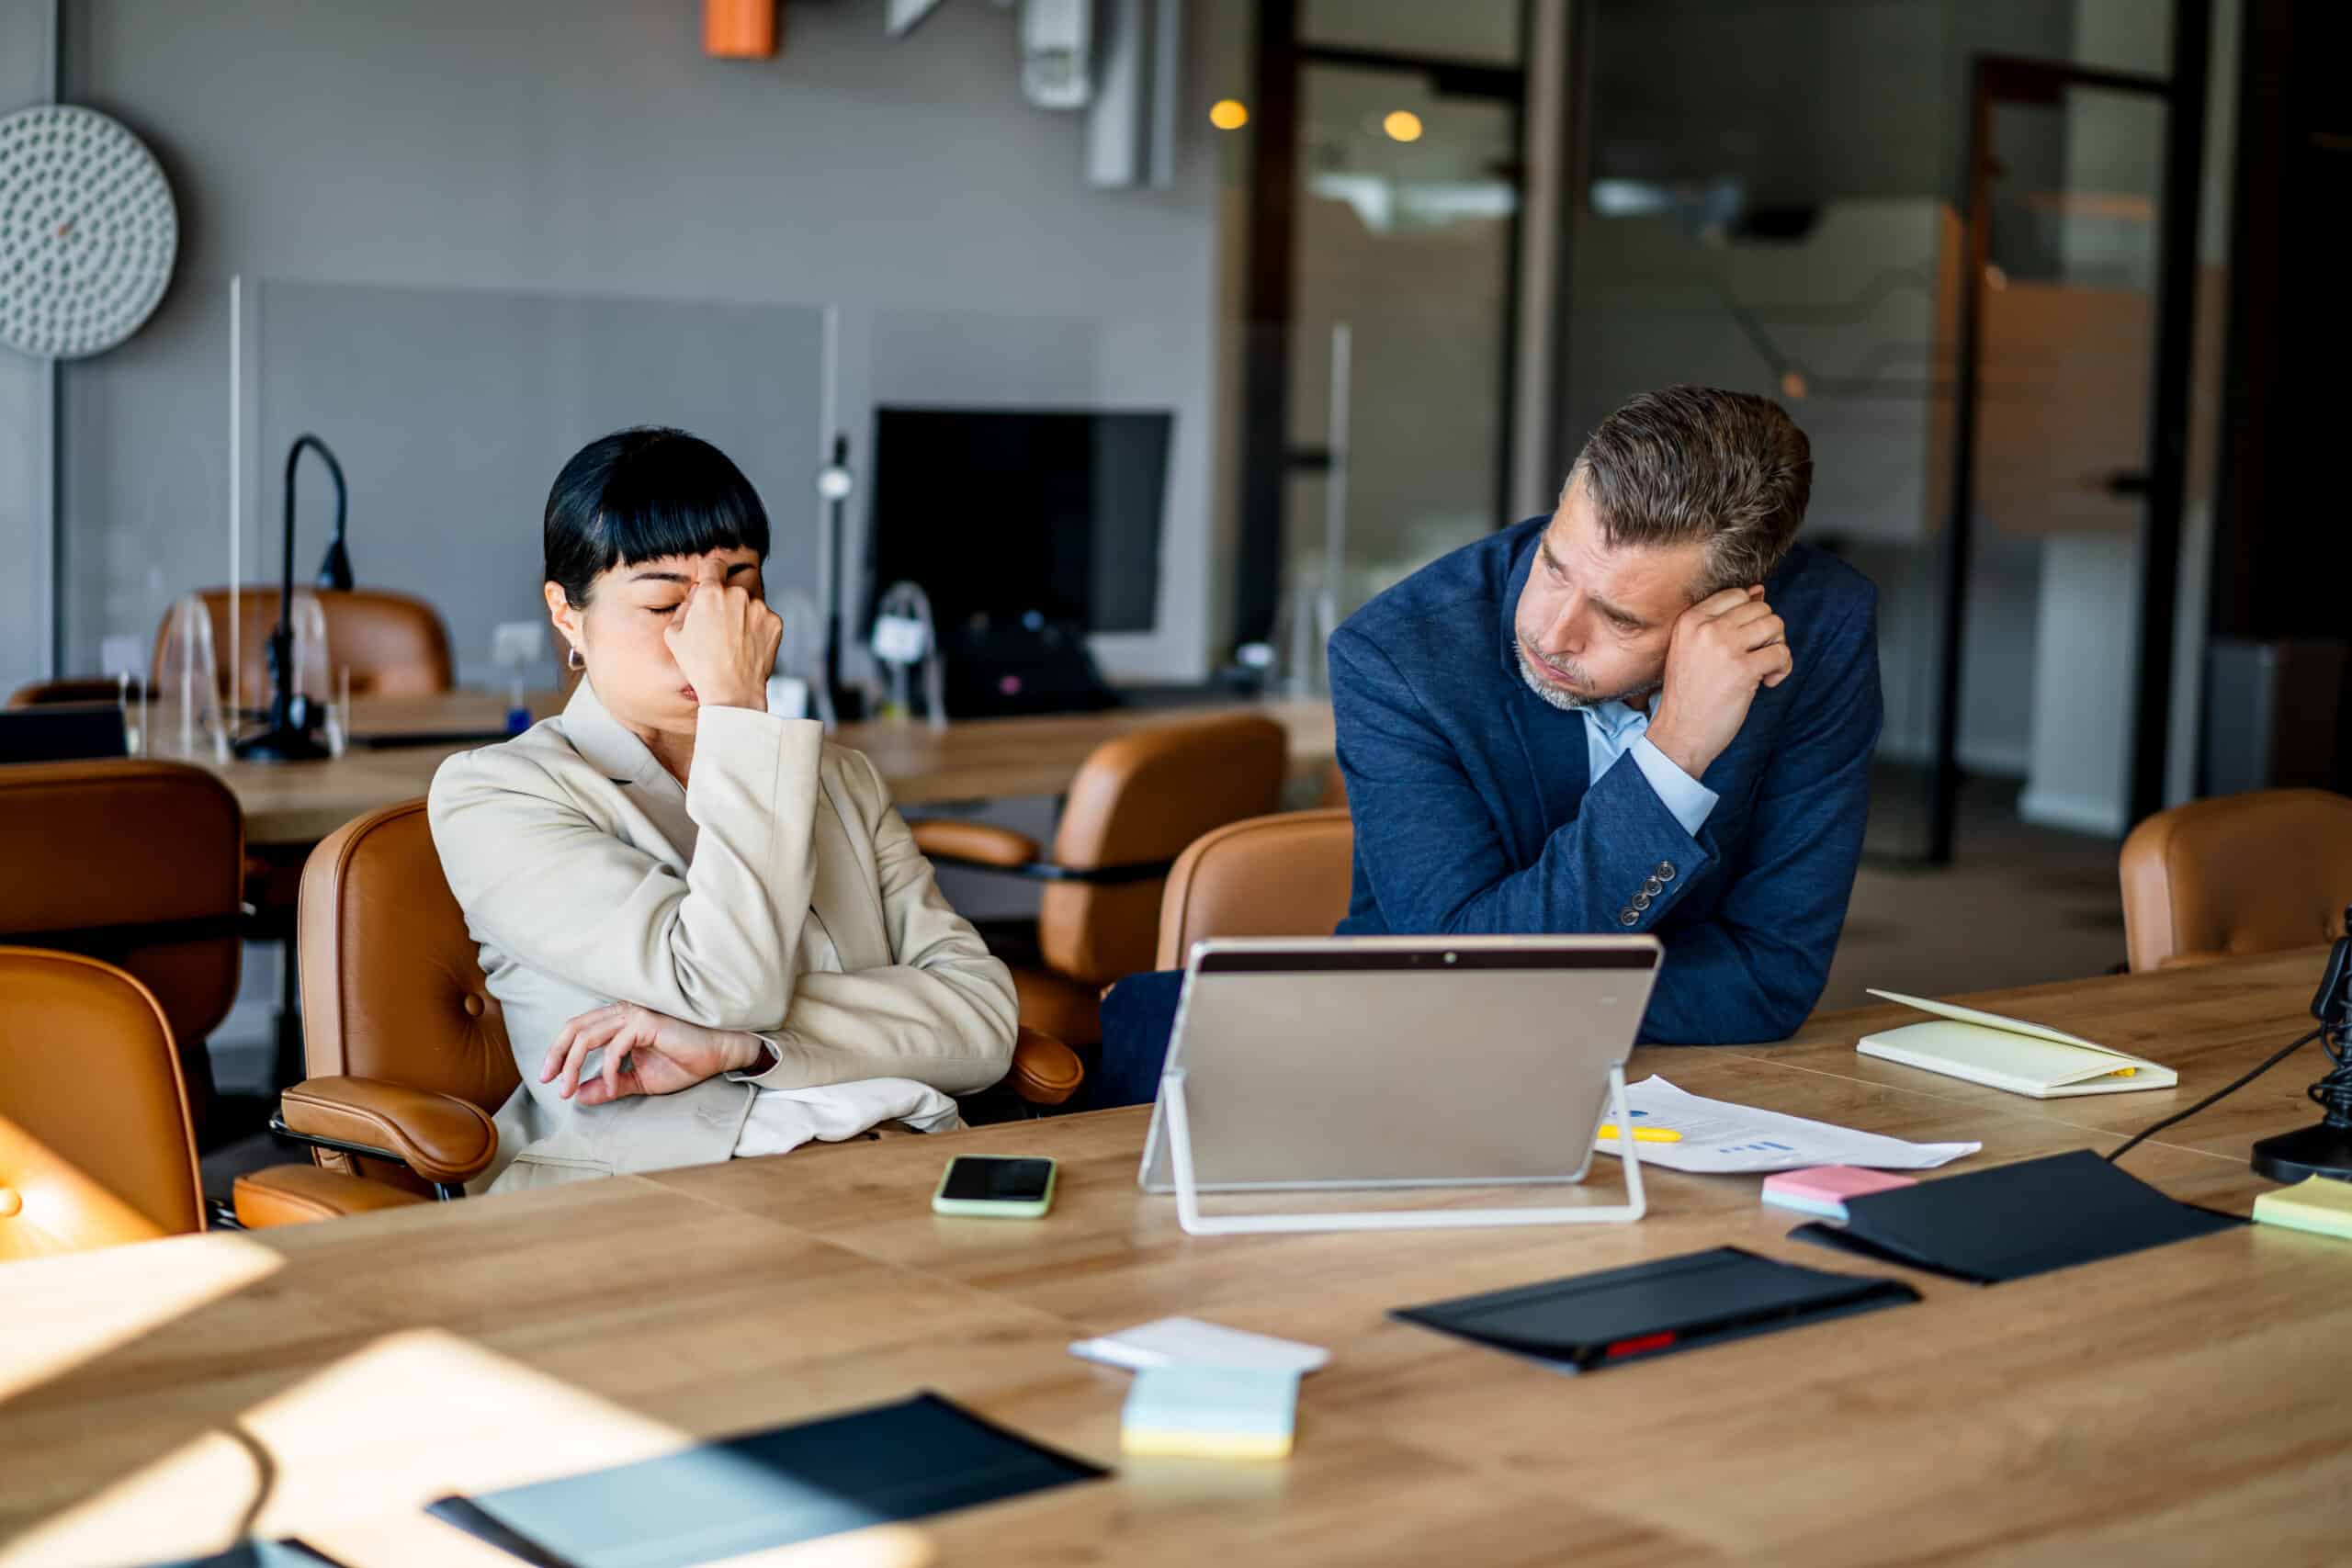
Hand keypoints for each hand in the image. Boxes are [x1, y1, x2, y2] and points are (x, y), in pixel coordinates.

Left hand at [540, 1002, 769, 1106]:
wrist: (718, 1055)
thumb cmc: (684, 1062)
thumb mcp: (639, 1080)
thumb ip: (611, 1085)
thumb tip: (580, 1095)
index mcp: (618, 1021)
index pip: (577, 1030)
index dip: (558, 1052)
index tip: (550, 1078)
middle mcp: (622, 1012)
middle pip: (574, 1028)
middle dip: (558, 1057)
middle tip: (552, 1083)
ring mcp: (633, 1014)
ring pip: (587, 1036)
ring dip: (575, 1065)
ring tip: (572, 1090)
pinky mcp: (645, 1022)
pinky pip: (615, 1048)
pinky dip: (609, 1071)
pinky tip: (615, 1088)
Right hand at [662, 558, 782, 710]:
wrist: (732, 690)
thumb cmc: (700, 666)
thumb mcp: (674, 635)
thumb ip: (685, 606)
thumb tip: (696, 594)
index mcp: (711, 593)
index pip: (714, 565)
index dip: (712, 572)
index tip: (712, 580)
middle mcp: (738, 594)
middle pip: (734, 587)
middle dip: (728, 600)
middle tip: (721, 626)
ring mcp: (759, 608)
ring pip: (750, 604)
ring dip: (744, 615)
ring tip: (735, 641)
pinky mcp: (775, 622)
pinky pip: (764, 618)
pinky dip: (758, 628)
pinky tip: (748, 646)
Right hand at [1643, 586, 1791, 780]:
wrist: (1679, 733)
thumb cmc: (1688, 693)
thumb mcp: (1691, 648)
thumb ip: (1720, 619)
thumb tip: (1759, 590)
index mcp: (1690, 619)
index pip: (1737, 594)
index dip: (1750, 616)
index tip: (1745, 640)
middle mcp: (1706, 628)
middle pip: (1761, 608)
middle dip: (1766, 632)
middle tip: (1756, 657)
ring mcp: (1725, 647)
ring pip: (1775, 625)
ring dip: (1777, 647)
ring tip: (1764, 668)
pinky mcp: (1743, 670)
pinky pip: (1782, 654)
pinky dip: (1783, 669)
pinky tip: (1768, 682)